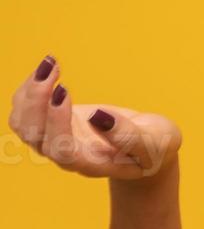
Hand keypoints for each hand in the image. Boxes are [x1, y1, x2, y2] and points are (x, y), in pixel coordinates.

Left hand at [9, 54, 181, 178]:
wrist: (149, 147)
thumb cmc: (156, 147)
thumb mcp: (155, 142)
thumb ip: (129, 136)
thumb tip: (98, 117)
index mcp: (93, 164)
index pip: (62, 150)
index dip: (56, 122)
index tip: (65, 90)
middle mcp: (69, 156)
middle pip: (34, 136)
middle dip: (36, 100)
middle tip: (52, 68)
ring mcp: (57, 141)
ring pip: (23, 124)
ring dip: (29, 92)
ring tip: (51, 64)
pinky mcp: (54, 125)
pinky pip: (25, 112)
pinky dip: (30, 88)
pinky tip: (49, 69)